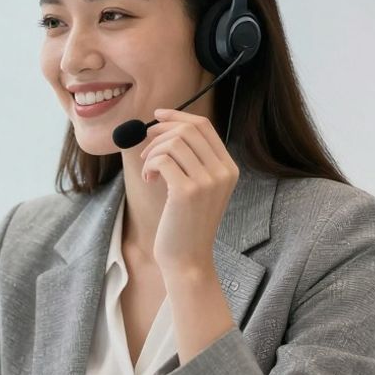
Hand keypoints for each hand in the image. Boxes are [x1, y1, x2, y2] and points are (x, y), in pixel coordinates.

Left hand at [139, 109, 238, 274]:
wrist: (188, 259)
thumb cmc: (187, 223)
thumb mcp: (198, 188)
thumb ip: (192, 160)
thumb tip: (164, 126)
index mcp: (229, 168)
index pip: (204, 126)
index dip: (177, 115)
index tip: (157, 116)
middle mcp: (223, 172)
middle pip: (188, 129)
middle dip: (160, 133)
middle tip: (146, 150)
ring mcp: (207, 181)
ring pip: (173, 142)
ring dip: (152, 152)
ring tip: (149, 171)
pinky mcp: (187, 192)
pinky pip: (162, 159)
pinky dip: (149, 165)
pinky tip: (149, 180)